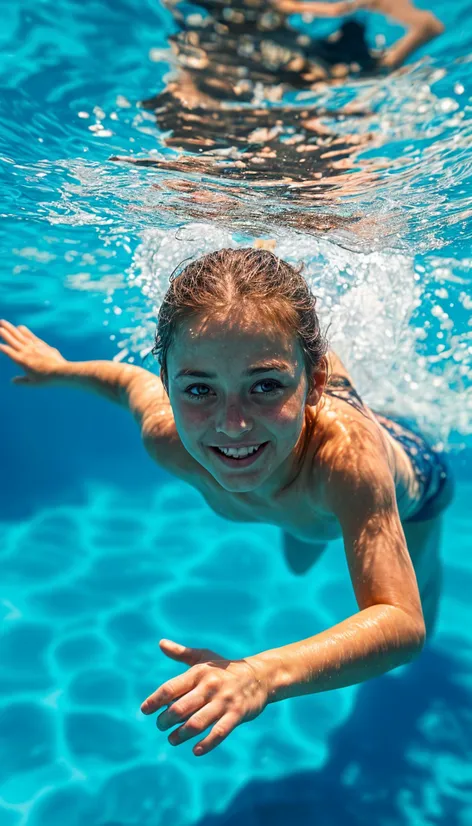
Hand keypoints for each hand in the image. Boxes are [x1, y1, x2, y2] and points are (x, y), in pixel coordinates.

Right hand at [0, 319, 66, 384]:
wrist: (61, 371)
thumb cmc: (47, 379)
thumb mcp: (32, 383)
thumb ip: (22, 381)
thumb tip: (12, 381)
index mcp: (21, 361)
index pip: (7, 351)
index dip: (1, 347)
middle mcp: (26, 351)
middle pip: (12, 339)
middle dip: (3, 332)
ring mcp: (34, 346)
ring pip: (19, 335)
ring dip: (11, 328)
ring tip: (3, 322)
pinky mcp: (41, 344)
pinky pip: (30, 335)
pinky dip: (24, 331)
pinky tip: (20, 327)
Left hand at [141, 639, 268, 755]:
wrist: (259, 676)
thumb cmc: (225, 668)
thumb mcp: (204, 657)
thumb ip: (181, 653)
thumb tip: (160, 643)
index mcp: (199, 673)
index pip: (171, 688)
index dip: (155, 700)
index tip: (144, 710)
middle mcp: (210, 686)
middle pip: (180, 708)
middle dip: (165, 720)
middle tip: (160, 726)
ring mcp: (224, 701)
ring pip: (197, 723)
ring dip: (180, 735)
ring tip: (172, 739)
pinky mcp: (236, 714)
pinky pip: (219, 732)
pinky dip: (206, 743)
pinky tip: (196, 751)